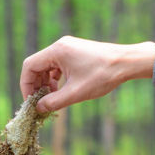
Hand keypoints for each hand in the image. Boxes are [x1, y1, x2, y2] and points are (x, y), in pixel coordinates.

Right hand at [20, 37, 154, 113]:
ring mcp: (69, 47)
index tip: (31, 101)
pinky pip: (58, 65)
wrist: (128, 62)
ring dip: (46, 83)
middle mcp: (61, 46)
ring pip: (47, 66)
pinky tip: (62, 89)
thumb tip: (38, 109)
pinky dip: (56, 78)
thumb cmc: (102, 75)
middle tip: (40, 102)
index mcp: (57, 51)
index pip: (29, 67)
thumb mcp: (75, 93)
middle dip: (36, 85)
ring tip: (52, 98)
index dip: (26, 85)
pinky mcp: (76, 51)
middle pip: (37, 66)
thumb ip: (53, 102)